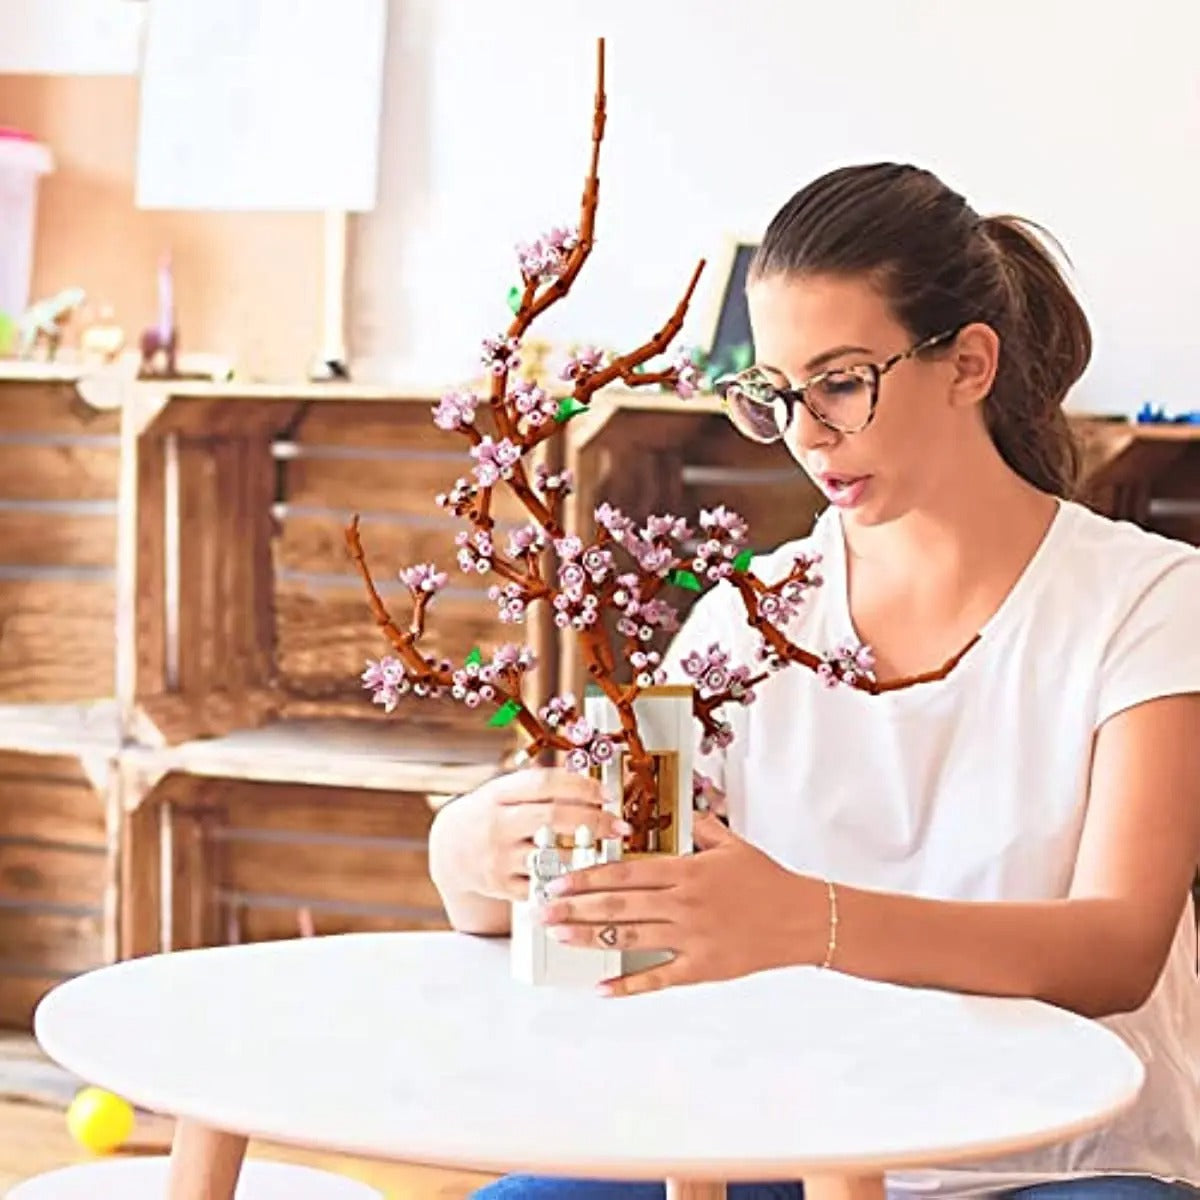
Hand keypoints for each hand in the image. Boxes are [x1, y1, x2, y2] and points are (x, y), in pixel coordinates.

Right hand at [429, 766, 630, 903]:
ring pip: (550, 855)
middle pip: (552, 818)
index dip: (580, 787)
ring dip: (585, 854)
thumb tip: (588, 780)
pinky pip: (542, 885)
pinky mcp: (502, 887)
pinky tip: (584, 875)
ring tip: (607, 850)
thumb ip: (539, 786)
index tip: (607, 794)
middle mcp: (497, 824)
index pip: (545, 784)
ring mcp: (498, 858)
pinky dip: (567, 881)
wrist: (449, 852)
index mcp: (498, 794)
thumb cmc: (487, 816)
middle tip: (619, 825)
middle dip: (593, 821)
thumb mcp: (503, 792)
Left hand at [534, 810, 827, 995]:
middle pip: (617, 907)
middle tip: (542, 911)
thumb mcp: (731, 843)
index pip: (624, 874)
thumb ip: (699, 827)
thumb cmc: (767, 880)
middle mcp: (682, 905)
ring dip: (589, 938)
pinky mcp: (700, 968)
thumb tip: (679, 811)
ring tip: (560, 937)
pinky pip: (657, 977)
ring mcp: (690, 939)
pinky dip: (628, 985)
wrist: (801, 919)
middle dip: (574, 908)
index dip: (587, 877)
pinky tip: (601, 988)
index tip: (559, 879)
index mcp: (685, 872)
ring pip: (628, 939)